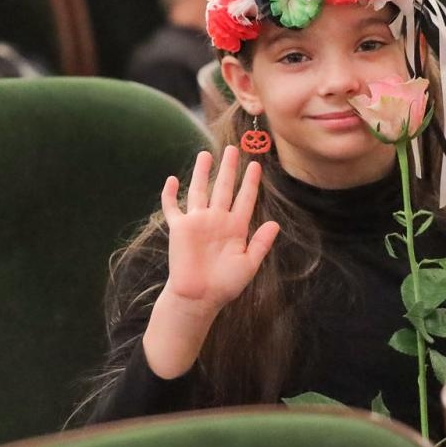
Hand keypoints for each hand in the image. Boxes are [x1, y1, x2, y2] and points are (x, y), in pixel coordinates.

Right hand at [161, 147, 281, 311]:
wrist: (199, 298)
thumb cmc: (225, 285)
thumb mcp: (249, 265)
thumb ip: (261, 243)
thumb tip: (275, 223)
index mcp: (236, 228)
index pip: (245, 199)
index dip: (250, 182)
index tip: (256, 165)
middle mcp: (217, 220)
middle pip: (223, 188)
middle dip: (228, 169)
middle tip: (233, 149)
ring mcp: (197, 222)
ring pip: (200, 190)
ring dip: (202, 173)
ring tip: (206, 154)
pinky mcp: (180, 228)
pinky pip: (173, 207)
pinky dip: (170, 194)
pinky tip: (172, 179)